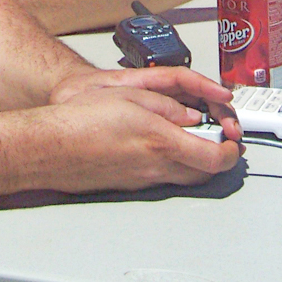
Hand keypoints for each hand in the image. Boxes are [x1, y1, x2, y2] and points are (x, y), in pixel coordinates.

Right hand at [41, 65, 240, 189]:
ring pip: (185, 177)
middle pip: (204, 173)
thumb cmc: (81, 120)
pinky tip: (160, 146)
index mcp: (162, 142)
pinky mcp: (129, 185)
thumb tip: (190, 116)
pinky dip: (172, 164)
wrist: (49, 148)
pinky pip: (163, 178)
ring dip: (196, 161)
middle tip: (217, 137)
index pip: (214, 157)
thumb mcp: (132, 96)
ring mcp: (143, 180)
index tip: (232, 139)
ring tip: (190, 137)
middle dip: (217, 156)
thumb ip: (167, 107)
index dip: (230, 151)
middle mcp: (156, 167)